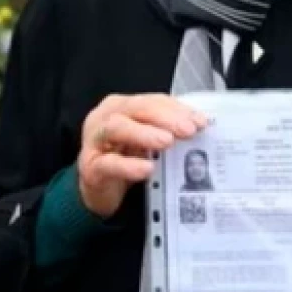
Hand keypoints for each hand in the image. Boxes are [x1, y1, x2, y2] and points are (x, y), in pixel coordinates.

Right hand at [77, 94, 206, 218]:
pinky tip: (147, 168)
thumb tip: (199, 126)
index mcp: (121, 106)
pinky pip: (108, 163)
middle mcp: (105, 117)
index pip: (152, 101)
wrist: (97, 190)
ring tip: (167, 141)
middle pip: (135, 108)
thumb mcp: (145, 141)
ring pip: (116, 128)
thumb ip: (165, 130)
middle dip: (165, 117)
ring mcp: (94, 141)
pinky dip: (128, 165)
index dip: (177, 109)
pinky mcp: (90, 167)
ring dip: (144, 133)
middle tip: (188, 129)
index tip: (201, 121)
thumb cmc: (123, 158)